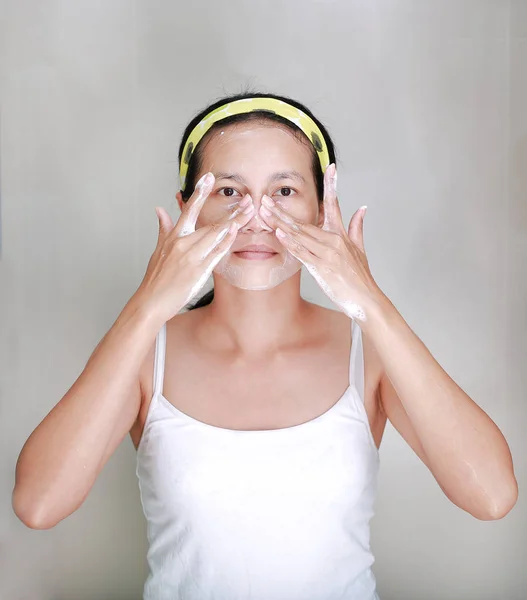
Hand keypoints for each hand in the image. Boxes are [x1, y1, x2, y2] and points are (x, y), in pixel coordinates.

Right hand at [136, 173, 255, 321]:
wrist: (151, 301)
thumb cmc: (155, 278)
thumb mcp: (158, 249)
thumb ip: (162, 228)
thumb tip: (159, 209)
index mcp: (174, 236)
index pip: (189, 209)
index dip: (200, 192)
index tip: (209, 177)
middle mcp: (183, 243)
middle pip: (211, 222)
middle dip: (232, 211)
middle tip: (248, 199)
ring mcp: (191, 256)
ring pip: (216, 235)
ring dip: (235, 223)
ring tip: (250, 213)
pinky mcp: (198, 271)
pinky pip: (216, 254)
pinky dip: (226, 243)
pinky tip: (235, 233)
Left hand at [258, 164, 382, 321]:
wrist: (365, 298)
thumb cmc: (360, 275)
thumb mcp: (360, 248)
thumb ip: (357, 226)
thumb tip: (362, 208)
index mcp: (340, 234)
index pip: (334, 204)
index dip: (332, 185)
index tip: (330, 168)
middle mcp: (333, 240)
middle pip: (303, 220)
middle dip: (282, 210)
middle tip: (265, 199)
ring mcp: (326, 253)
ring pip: (299, 234)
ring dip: (280, 223)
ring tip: (264, 213)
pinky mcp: (321, 267)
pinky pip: (302, 252)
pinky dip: (291, 243)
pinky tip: (279, 234)